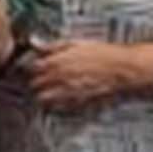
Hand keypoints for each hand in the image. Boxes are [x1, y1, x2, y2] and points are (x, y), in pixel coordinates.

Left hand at [21, 39, 143, 112]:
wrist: (124, 69)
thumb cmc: (103, 54)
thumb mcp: (76, 43)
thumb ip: (53, 46)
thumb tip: (36, 45)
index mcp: (56, 61)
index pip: (30, 68)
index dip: (28, 69)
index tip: (30, 69)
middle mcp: (58, 78)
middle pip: (33, 84)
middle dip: (32, 83)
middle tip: (35, 81)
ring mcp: (66, 92)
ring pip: (41, 98)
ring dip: (40, 95)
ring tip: (44, 92)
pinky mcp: (76, 103)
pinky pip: (56, 108)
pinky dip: (53, 104)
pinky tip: (57, 99)